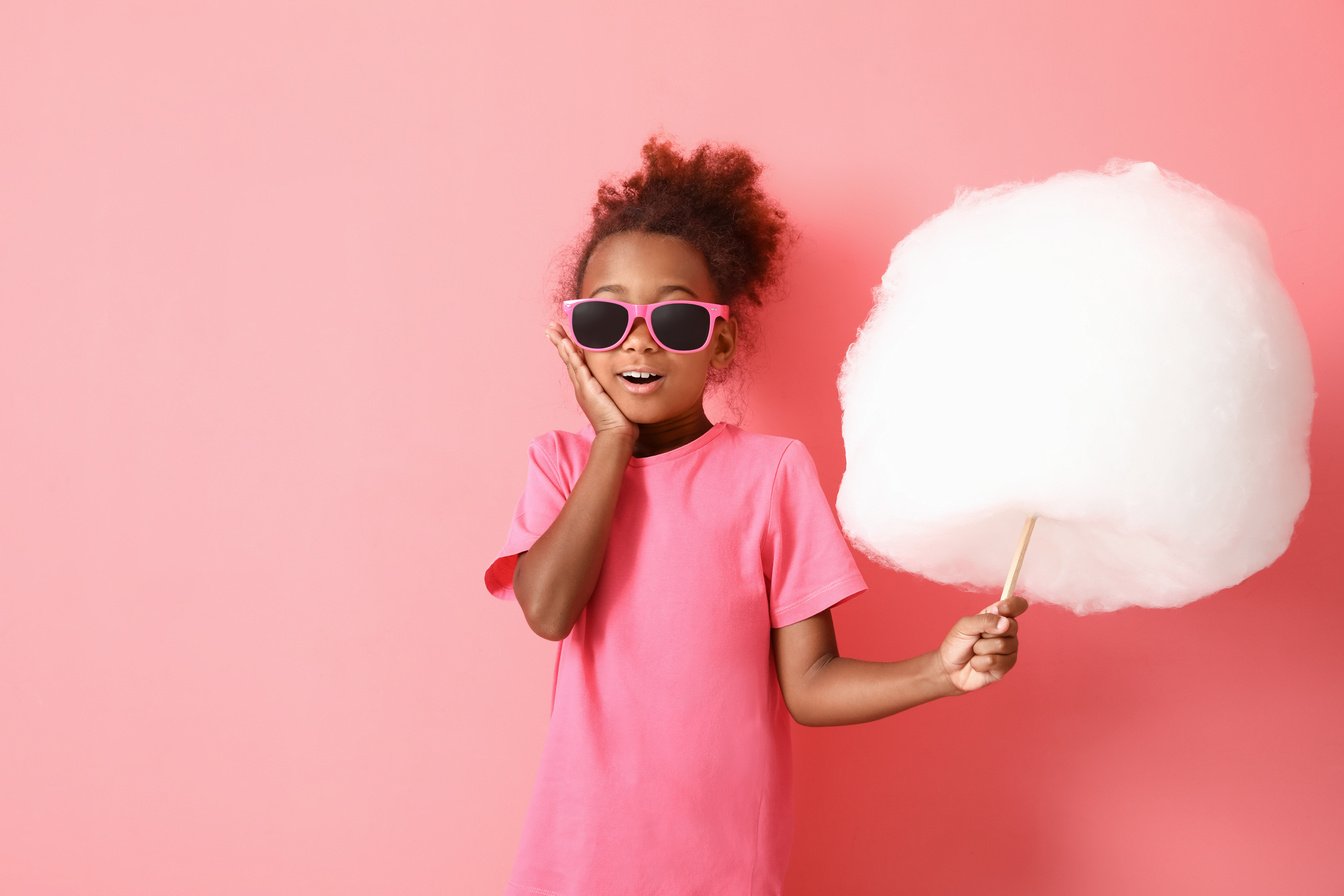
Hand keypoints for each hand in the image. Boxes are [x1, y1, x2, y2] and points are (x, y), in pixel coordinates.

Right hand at [545, 322, 637, 439]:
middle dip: (559, 342)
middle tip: (549, 327)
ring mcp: (583, 387)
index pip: (575, 362)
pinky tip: (566, 343)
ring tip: (552, 330)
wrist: (617, 434)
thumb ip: (611, 387)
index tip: (562, 335)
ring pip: (569, 361)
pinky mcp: (588, 389)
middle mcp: (581, 385)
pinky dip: (571, 355)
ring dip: (561, 344)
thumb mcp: (612, 397)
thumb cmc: (618, 419)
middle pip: (567, 359)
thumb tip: (619, 380)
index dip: (568, 348)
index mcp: (586, 386)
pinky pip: (578, 368)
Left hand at [938, 595, 1027, 693]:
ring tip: (975, 651)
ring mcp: (1009, 649)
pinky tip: (977, 663)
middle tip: (977, 637)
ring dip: (980, 649)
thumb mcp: (965, 625)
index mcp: (998, 616)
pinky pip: (996, 661)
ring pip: (1002, 645)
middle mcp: (1007, 631)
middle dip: (987, 633)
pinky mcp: (1006, 666)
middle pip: (1012, 626)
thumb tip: (1005, 623)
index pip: (1016, 605)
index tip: (1003, 609)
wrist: (950, 667)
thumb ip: (984, 620)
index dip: (1014, 605)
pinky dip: (980, 662)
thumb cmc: (958, 643)